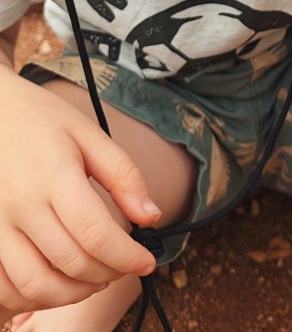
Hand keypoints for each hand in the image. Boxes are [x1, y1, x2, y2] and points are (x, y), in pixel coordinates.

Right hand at [0, 66, 159, 312]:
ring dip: (74, 293)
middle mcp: (22, 206)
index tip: (147, 260)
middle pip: (72, 263)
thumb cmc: (41, 120)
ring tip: (96, 278)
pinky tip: (57, 283)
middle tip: (125, 265)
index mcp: (54, 176)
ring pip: (36, 285)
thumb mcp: (89, 133)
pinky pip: (5, 287)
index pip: (96, 234)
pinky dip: (33, 296)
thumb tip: (151, 216)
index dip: (128, 256)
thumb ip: (123, 174)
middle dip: (109, 273)